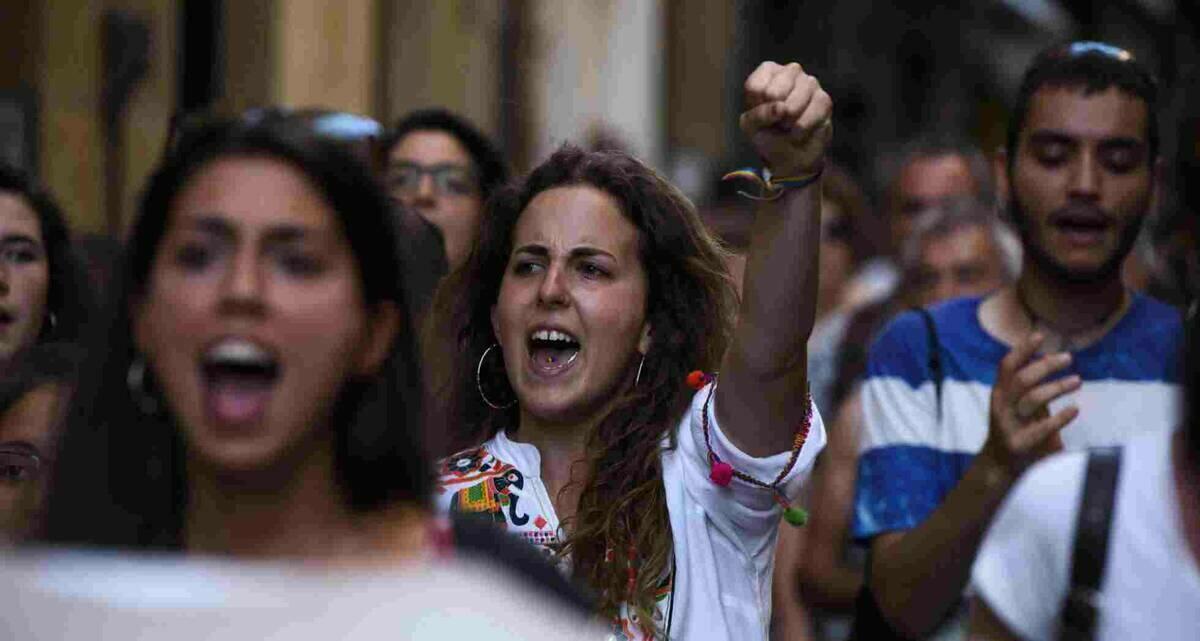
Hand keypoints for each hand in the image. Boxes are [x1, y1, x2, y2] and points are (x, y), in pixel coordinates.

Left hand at [740, 61, 832, 177]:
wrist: (791, 156)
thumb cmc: (768, 134)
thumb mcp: (751, 126)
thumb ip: (758, 115)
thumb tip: (781, 107)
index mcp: (768, 71)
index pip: (756, 88)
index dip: (757, 109)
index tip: (761, 114)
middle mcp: (791, 71)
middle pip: (774, 94)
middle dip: (774, 116)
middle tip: (777, 121)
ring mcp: (810, 83)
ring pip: (792, 106)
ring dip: (787, 125)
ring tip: (788, 125)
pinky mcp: (824, 99)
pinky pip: (808, 117)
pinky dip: (801, 130)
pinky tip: (800, 130)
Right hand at [979, 333, 1078, 478]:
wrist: (1000, 465)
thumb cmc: (1017, 428)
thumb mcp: (1020, 403)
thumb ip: (1031, 384)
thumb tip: (1050, 357)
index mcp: (1000, 393)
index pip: (1007, 366)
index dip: (1022, 349)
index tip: (1041, 335)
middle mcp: (1001, 406)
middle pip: (1021, 379)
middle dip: (1045, 366)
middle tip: (1068, 358)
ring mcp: (1008, 425)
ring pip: (1031, 399)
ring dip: (1056, 387)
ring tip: (1077, 380)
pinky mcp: (1019, 444)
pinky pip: (1041, 428)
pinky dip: (1060, 417)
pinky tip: (1075, 409)